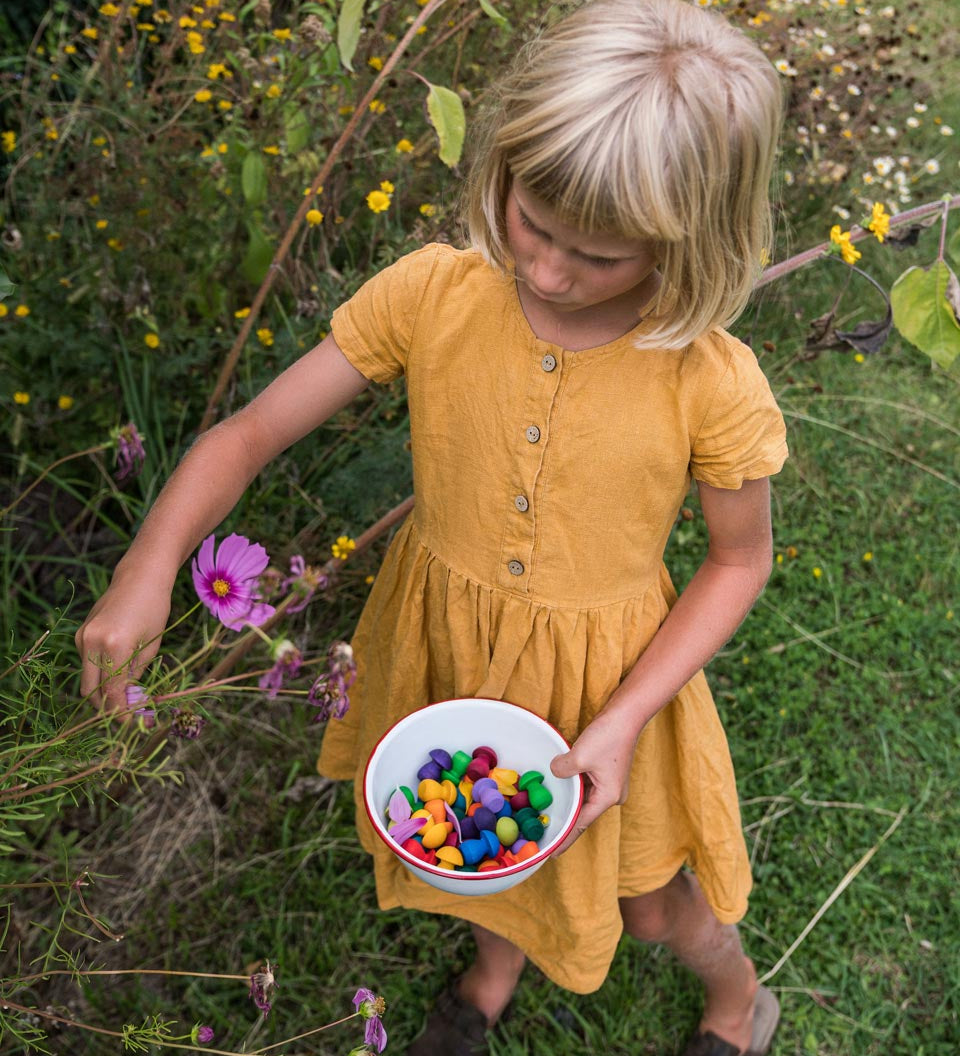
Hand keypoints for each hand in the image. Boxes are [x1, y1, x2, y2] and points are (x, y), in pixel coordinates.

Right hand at [75, 567, 171, 715]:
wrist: (139, 578)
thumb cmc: (154, 609)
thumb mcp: (151, 646)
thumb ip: (136, 676)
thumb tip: (130, 704)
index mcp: (114, 647)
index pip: (111, 692)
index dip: (120, 712)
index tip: (131, 724)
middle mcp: (91, 643)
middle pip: (91, 691)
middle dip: (107, 707)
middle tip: (127, 715)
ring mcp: (82, 638)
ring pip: (86, 679)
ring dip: (102, 691)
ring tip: (126, 696)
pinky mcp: (80, 634)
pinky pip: (87, 663)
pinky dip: (100, 673)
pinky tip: (119, 670)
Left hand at [549, 705, 639, 854]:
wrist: (626, 715)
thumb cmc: (608, 736)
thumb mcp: (579, 756)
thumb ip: (563, 770)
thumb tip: (555, 772)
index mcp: (608, 797)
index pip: (581, 824)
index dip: (566, 838)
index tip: (553, 853)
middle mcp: (611, 795)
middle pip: (584, 814)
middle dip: (566, 822)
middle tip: (546, 835)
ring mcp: (610, 784)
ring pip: (584, 799)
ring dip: (569, 803)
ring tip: (550, 816)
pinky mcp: (606, 772)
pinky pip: (586, 787)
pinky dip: (574, 789)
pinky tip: (561, 791)